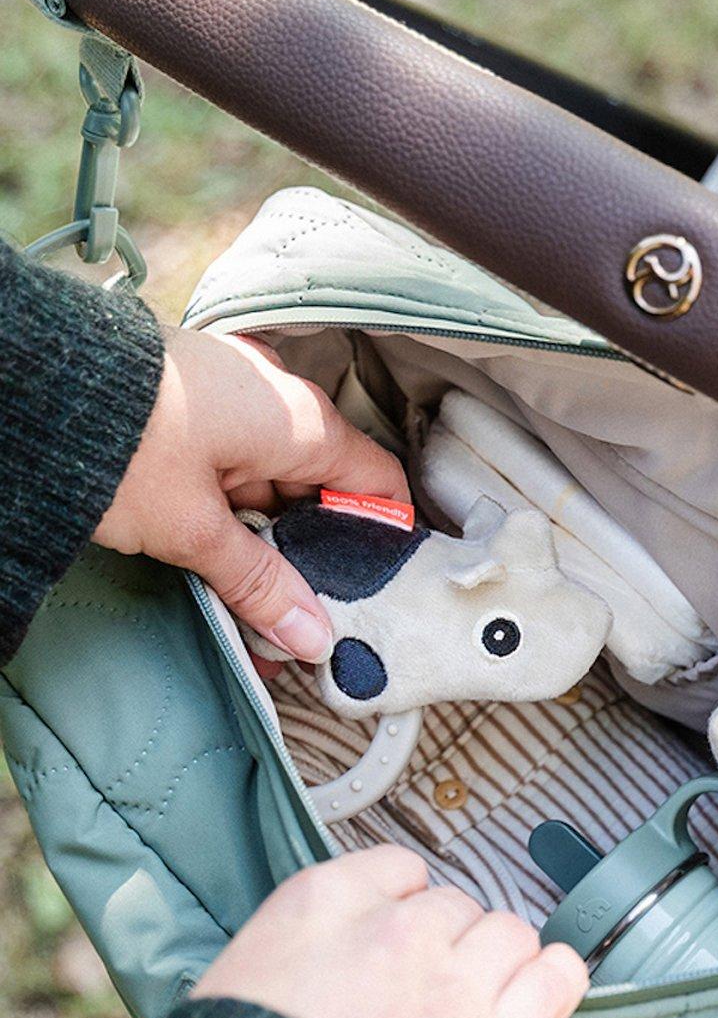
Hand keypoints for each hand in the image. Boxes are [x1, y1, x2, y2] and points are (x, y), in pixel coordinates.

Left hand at [96, 328, 408, 663]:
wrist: (30, 382)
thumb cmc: (119, 441)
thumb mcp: (194, 530)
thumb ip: (260, 585)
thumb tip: (311, 636)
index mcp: (301, 422)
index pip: (376, 482)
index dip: (382, 540)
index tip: (373, 592)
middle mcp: (277, 401)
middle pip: (322, 492)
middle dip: (313, 560)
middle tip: (304, 621)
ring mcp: (232, 401)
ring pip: (272, 487)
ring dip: (267, 547)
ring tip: (254, 611)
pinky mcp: (192, 409)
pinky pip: (232, 471)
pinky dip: (232, 518)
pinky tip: (218, 567)